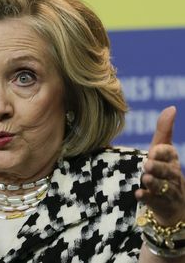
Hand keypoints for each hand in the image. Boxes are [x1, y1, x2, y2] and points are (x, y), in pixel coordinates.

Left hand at [135, 106, 184, 225]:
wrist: (174, 204)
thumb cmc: (165, 170)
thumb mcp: (163, 150)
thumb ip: (164, 130)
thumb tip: (171, 107)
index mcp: (171, 160)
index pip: (169, 154)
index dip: (162, 152)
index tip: (154, 150)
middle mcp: (172, 175)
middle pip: (167, 171)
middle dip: (158, 167)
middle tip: (147, 164)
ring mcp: (167, 190)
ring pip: (163, 186)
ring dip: (154, 182)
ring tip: (145, 178)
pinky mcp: (160, 204)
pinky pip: (155, 201)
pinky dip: (147, 197)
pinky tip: (138, 194)